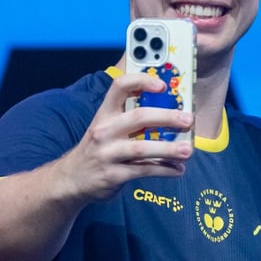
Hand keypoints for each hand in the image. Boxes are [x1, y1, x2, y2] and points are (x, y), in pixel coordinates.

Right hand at [56, 73, 194, 201]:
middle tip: (188, 120)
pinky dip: (165, 169)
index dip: (142, 81)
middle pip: (139, 117)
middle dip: (167, 117)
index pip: (120, 87)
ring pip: (142, 148)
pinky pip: (144, 171)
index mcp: (105, 114)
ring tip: (188, 150)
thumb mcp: (106, 127)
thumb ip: (131, 117)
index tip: (163, 85)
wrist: (72, 179)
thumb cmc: (98, 148)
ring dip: (169, 149)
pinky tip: (178, 168)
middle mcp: (104, 130)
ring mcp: (107, 154)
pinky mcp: (113, 175)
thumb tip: (171, 110)